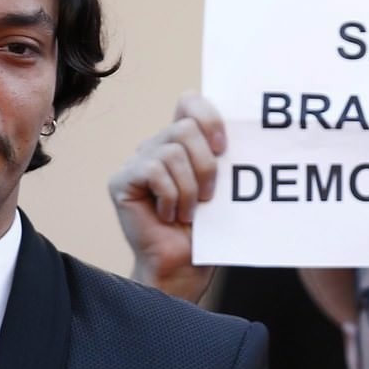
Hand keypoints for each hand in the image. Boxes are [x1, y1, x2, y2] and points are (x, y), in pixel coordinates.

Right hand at [107, 93, 225, 302]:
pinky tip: (169, 215)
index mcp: (183, 143)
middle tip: (209, 197)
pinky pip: (154, 170)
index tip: (225, 148)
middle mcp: (157, 146)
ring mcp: (137, 162)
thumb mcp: (223, 186)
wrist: (184, 265)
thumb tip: (246, 130)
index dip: (209, 117)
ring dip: (190, 188)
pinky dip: (171, 196)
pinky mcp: (122, 181)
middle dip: (206, 165)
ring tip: (189, 212)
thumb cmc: (207, 230)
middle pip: (185, 127)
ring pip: (172, 152)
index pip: (190, 102)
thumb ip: (223, 156)